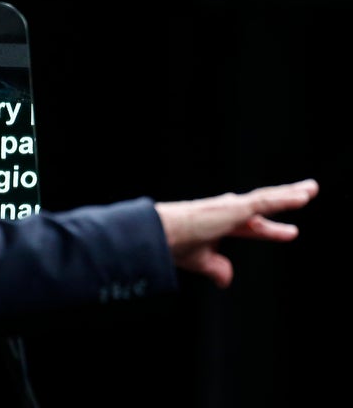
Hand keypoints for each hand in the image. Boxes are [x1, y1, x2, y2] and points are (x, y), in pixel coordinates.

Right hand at [154, 178, 318, 287]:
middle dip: (284, 200)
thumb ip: (217, 268)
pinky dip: (284, 199)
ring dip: (290, 193)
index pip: (251, 226)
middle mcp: (226, 212)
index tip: (291, 233)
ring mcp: (230, 208)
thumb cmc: (173, 246)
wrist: (160, 235)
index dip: (271, 230)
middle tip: (305, 194)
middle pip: (262, 205)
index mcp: (218, 224)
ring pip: (267, 198)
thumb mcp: (201, 261)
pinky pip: (265, 202)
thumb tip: (227, 280)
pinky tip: (302, 197)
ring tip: (311, 190)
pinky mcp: (234, 208)